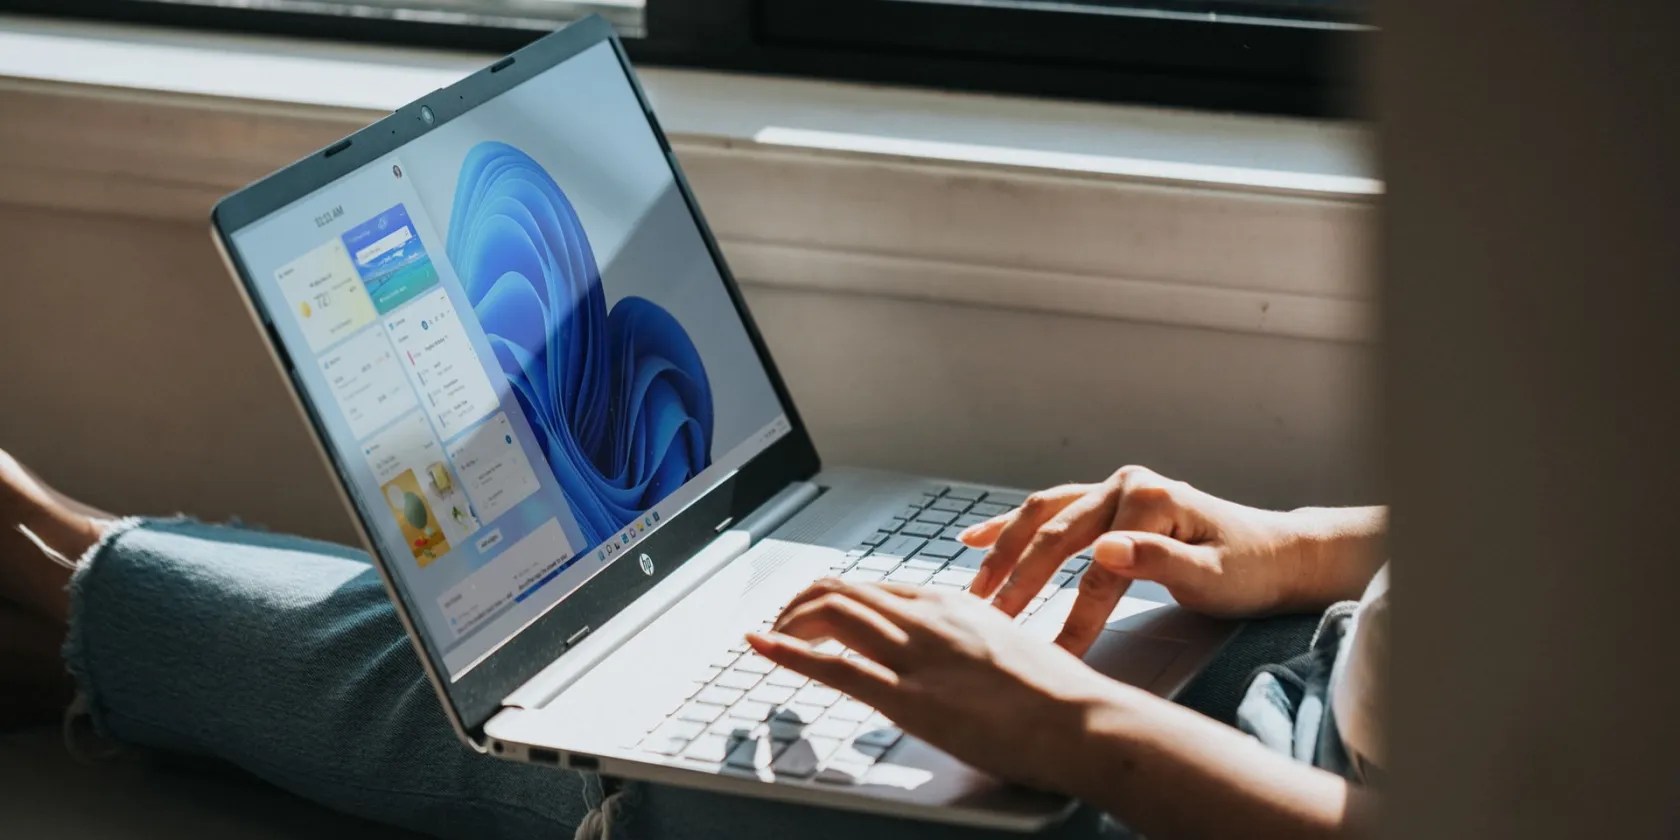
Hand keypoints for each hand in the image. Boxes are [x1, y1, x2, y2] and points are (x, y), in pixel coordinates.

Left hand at [751, 578, 1372, 838]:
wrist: (1084, 719)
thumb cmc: (1060, 696)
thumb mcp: (1012, 648)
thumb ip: (975, 643)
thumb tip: (959, 659)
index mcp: (955, 604)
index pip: (877, 588)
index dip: (836, 598)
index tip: (816, 612)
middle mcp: (929, 618)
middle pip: (844, 590)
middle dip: (799, 603)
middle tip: (779, 622)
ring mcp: (917, 654)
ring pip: (830, 614)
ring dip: (787, 622)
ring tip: (768, 636)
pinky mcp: (909, 696)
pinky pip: (833, 664)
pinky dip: (786, 651)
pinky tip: (762, 647)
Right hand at [960, 466, 1384, 653]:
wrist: (1277, 554)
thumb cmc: (1249, 570)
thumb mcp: (1213, 575)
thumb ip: (1158, 560)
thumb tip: (1104, 550)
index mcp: (1149, 499)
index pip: (1096, 566)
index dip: (1071, 614)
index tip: (1049, 654)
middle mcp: (1125, 485)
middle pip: (1056, 535)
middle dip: (1019, 581)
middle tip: (990, 622)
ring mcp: (1113, 489)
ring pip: (1042, 518)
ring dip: (1004, 552)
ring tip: (975, 590)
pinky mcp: (1107, 502)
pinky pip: (1049, 511)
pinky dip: (1011, 526)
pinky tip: (974, 539)